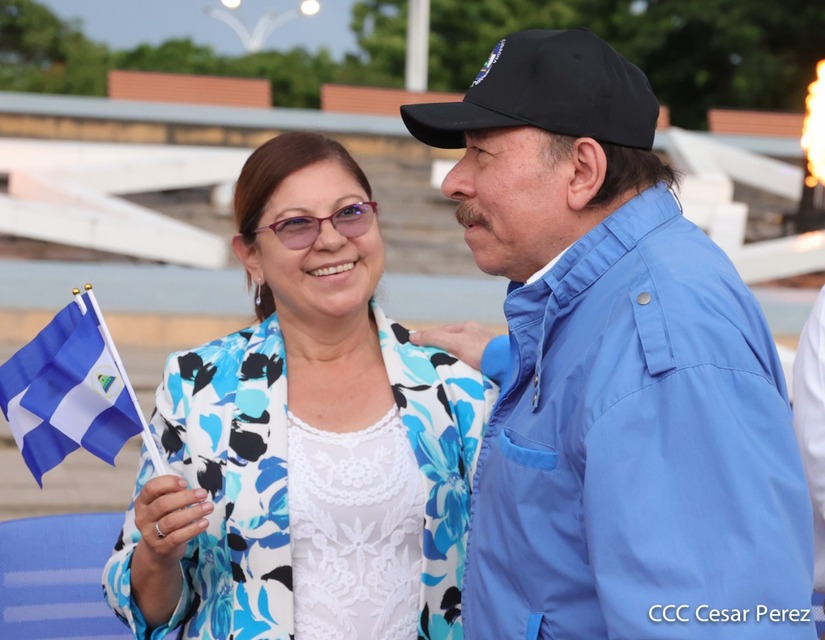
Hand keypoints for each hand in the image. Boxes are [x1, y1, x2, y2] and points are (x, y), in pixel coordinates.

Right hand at [130, 475, 213, 626]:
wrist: (156, 559)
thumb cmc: (166, 525)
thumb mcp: (166, 510)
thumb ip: (173, 495)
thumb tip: (193, 479)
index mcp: (143, 505)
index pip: (149, 489)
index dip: (166, 484)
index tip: (183, 481)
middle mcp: (143, 520)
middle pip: (163, 504)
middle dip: (185, 498)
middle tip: (202, 493)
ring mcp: (150, 536)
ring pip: (171, 520)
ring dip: (192, 512)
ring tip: (208, 507)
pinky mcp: (162, 551)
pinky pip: (177, 538)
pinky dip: (192, 529)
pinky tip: (204, 524)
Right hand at [410, 322, 500, 369]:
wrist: (508, 365)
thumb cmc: (482, 350)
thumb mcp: (454, 342)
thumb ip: (434, 339)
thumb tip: (412, 337)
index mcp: (467, 327)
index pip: (442, 331)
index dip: (428, 338)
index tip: (416, 349)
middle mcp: (476, 335)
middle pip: (452, 342)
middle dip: (440, 351)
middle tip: (427, 363)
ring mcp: (483, 348)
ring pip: (461, 353)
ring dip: (452, 361)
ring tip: (441, 371)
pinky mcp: (489, 361)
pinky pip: (471, 363)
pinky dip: (463, 367)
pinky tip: (459, 375)